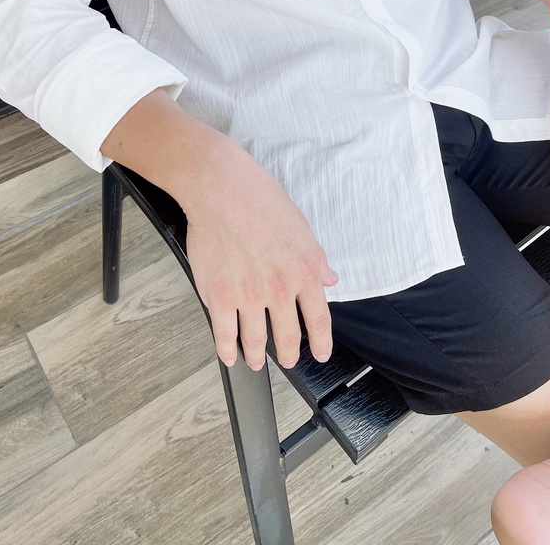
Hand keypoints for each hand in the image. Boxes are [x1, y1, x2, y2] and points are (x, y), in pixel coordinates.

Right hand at [183, 141, 338, 371]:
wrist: (222, 189)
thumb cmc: (260, 199)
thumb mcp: (301, 227)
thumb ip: (316, 258)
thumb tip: (330, 278)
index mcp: (304, 271)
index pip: (318, 319)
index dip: (321, 343)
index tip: (320, 354)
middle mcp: (279, 289)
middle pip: (287, 336)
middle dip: (288, 354)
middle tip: (287, 360)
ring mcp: (248, 296)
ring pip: (255, 340)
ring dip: (256, 356)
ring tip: (255, 361)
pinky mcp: (218, 296)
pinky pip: (224, 334)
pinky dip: (227, 350)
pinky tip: (229, 354)